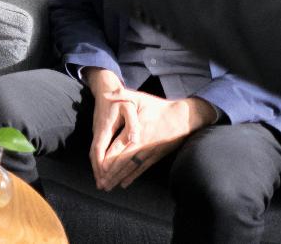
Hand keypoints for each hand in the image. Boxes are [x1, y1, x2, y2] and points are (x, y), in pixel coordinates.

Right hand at [84, 69, 129, 188]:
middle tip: (101, 186)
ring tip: (100, 181)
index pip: (99, 149)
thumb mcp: (128, 107)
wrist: (105, 87)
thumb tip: (134, 139)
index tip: (103, 177)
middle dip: (98, 171)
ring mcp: (97, 131)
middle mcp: (98, 131)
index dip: (101, 164)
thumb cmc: (120, 97)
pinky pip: (97, 149)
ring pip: (94, 153)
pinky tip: (102, 167)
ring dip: (97, 167)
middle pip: (95, 155)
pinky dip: (98, 160)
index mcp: (105, 127)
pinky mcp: (100, 131)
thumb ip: (132, 123)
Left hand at [94, 87, 211, 189]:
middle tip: (100, 184)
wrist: (182, 118)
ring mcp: (149, 152)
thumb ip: (121, 95)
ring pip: (131, 168)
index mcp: (135, 132)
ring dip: (119, 178)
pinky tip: (124, 184)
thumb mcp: (139, 97)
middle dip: (110, 173)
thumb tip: (105, 94)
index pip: (117, 148)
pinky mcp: (155, 155)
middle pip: (122, 162)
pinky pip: (142, 169)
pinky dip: (132, 176)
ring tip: (108, 187)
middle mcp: (140, 145)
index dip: (108, 159)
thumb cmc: (158, 107)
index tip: (98, 169)